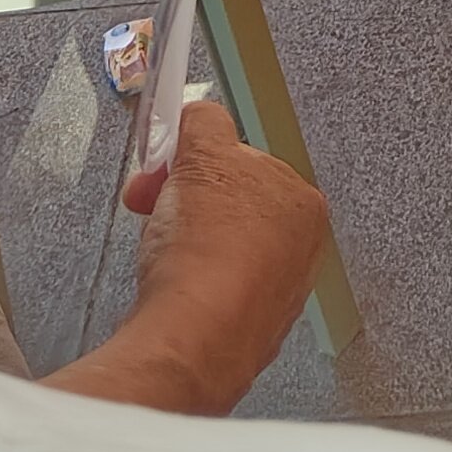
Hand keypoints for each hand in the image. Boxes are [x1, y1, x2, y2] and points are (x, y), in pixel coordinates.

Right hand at [79, 103, 329, 414]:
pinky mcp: (243, 330)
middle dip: (183, 200)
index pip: (242, 162)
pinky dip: (186, 281)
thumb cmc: (206, 255)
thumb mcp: (200, 156)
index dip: (192, 161)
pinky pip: (208, 287)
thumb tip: (201, 114)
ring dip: (182, 241)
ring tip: (158, 251)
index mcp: (302, 203)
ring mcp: (273, 294)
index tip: (164, 168)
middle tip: (150, 204)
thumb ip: (203, 123)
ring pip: (216, 247)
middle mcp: (299, 251)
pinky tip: (168, 286)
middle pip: (229, 205)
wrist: (189, 338)